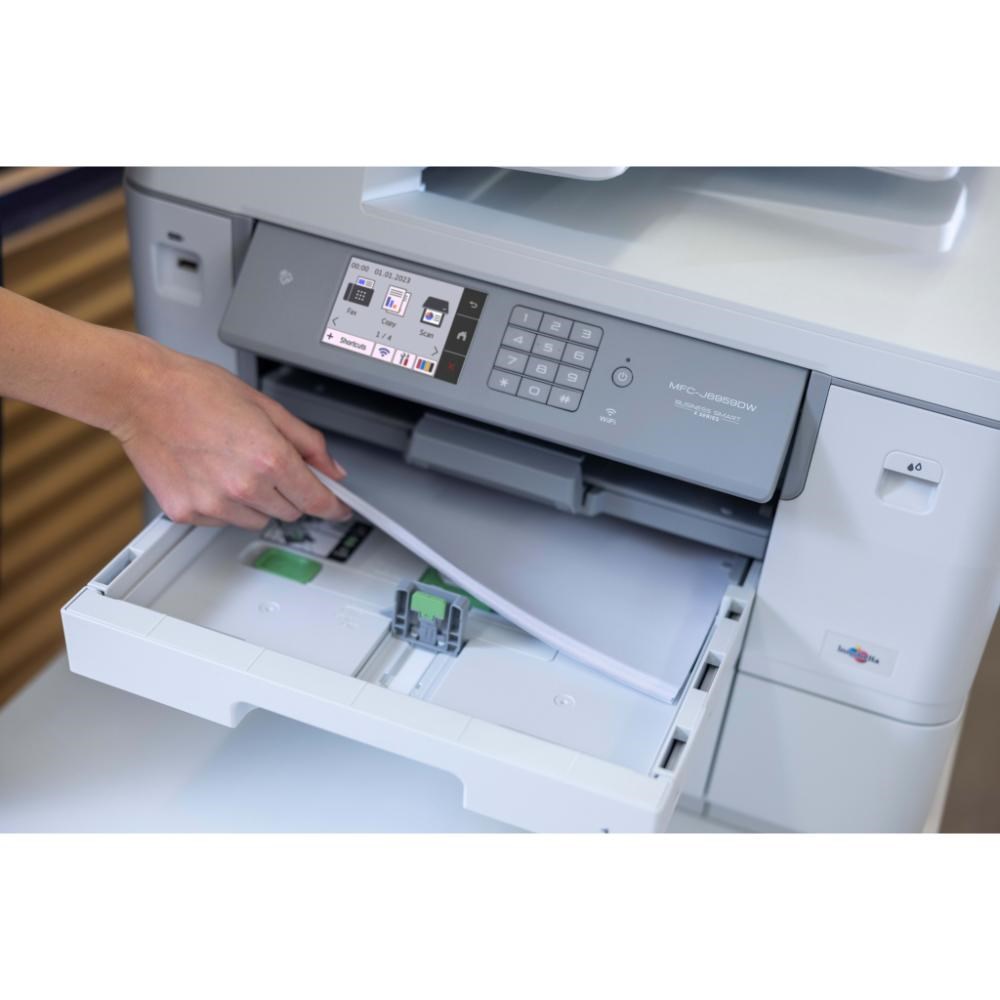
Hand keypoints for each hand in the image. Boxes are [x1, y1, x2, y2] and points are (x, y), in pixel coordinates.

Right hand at [113, 341, 351, 529]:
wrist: (141, 393)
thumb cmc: (196, 391)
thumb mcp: (265, 406)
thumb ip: (307, 442)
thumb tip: (332, 469)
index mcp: (269, 457)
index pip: (316, 499)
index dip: (333, 506)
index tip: (339, 510)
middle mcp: (244, 485)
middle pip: (290, 511)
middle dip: (289, 492)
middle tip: (267, 464)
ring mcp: (214, 503)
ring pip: (257, 519)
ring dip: (255, 500)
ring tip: (231, 463)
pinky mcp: (187, 512)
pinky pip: (223, 520)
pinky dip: (223, 504)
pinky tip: (208, 472)